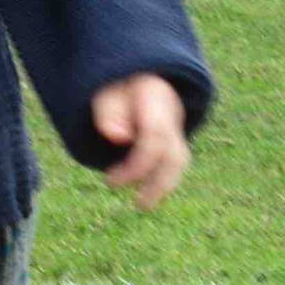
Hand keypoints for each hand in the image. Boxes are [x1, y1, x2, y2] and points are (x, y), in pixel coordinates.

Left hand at [91, 74, 188, 208]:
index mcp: (157, 100)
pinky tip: (143, 192)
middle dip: (159, 183)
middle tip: (140, 205)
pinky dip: (160, 180)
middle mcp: (173, 116)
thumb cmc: (117, 89)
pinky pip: (174, 163)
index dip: (137, 164)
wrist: (138, 78)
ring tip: (143, 204)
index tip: (111, 180)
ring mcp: (177, 128)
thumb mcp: (105, 94)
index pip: (155, 137)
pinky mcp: (174, 140)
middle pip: (177, 154)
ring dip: (162, 186)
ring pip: (180, 161)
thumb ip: (108, 114)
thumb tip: (118, 138)